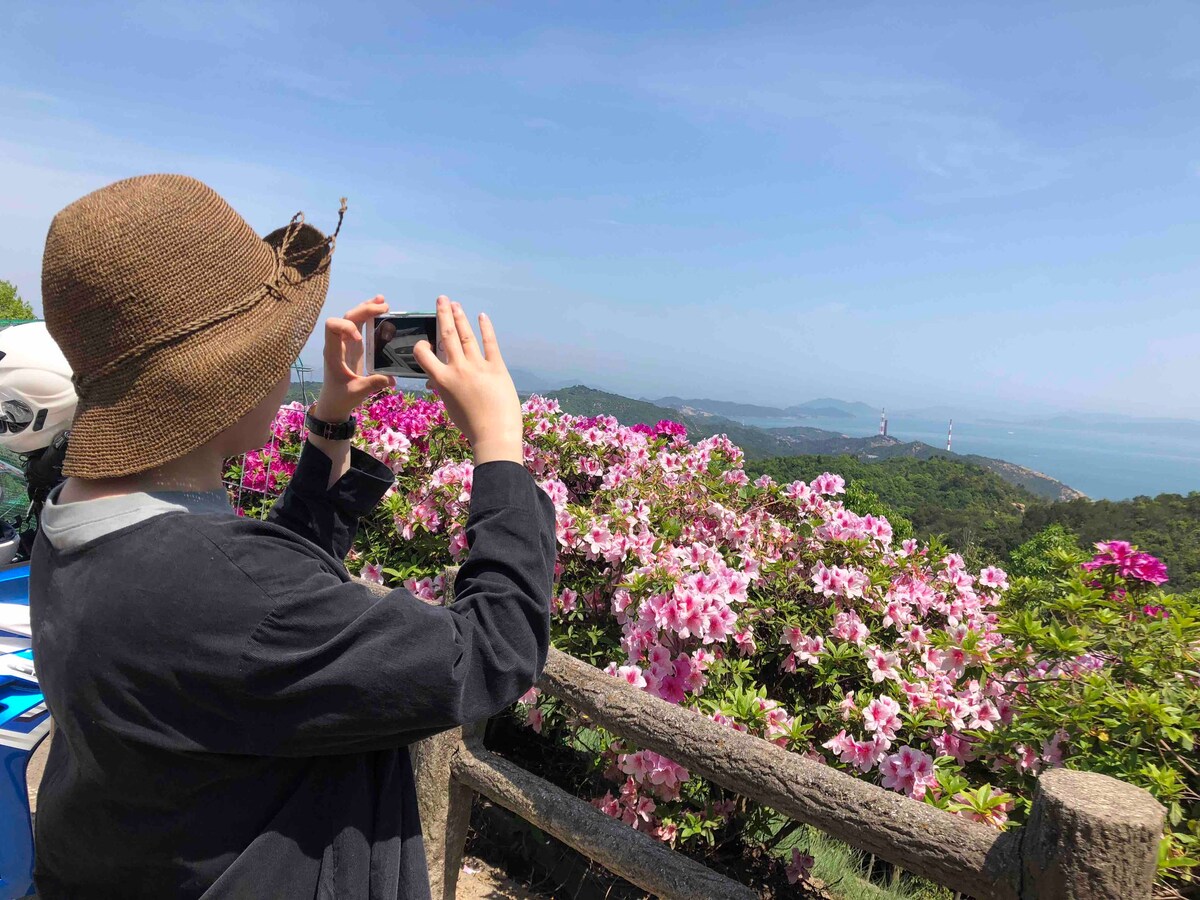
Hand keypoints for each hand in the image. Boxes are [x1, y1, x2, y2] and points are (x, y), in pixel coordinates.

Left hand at [313, 296, 395, 423]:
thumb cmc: (341, 397)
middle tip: (385, 307)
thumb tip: (392, 378)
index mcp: (334, 352)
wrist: (334, 402)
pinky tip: (381, 309)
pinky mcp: (354, 345)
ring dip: (367, 308)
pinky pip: (360, 325)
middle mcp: (338, 343)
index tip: (360, 340)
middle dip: (364, 310)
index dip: (347, 328)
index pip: (332, 327)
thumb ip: (373, 383)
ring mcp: (346, 342)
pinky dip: (369, 316)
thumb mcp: (357, 392)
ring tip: (383, 301)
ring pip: (353, 318)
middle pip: (347, 317)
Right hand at [414, 295, 522, 464]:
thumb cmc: (471, 426)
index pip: (424, 354)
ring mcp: (478, 367)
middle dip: (443, 315)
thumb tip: (433, 381)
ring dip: (460, 318)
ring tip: (456, 304)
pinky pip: (490, 344)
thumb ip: (442, 390)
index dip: (421, 346)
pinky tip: (482, 317)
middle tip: (441, 299)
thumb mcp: (450, 407)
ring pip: (467, 336)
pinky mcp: (497, 368)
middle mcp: (458, 369)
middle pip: (448, 336)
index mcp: (442, 380)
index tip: (424, 342)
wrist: (494, 435)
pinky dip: (486, 329)